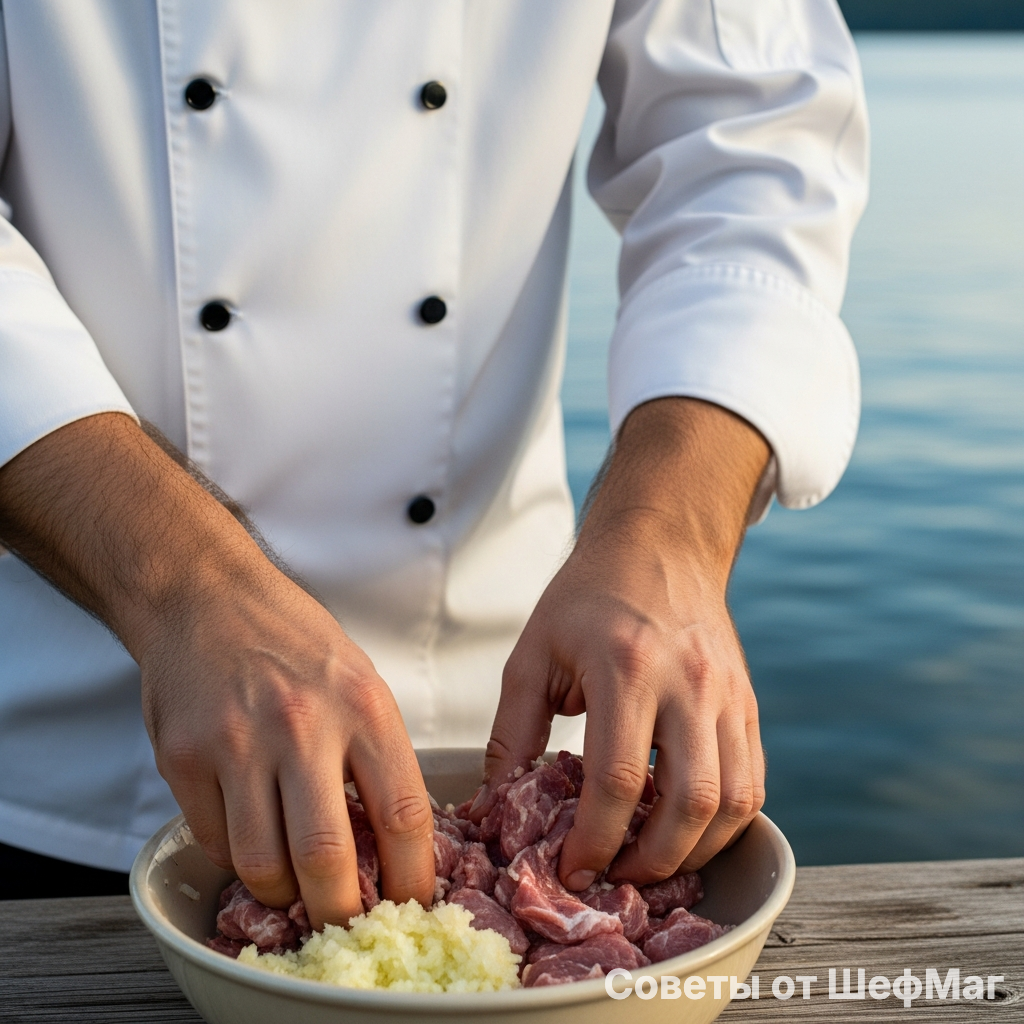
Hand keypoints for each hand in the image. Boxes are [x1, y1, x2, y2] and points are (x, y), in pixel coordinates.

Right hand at [140, 561, 435, 928]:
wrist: (205, 597)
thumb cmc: (292, 641)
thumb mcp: (359, 680)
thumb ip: (376, 755)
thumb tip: (393, 844)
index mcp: (363, 705)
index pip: (403, 814)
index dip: (413, 878)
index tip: (411, 904)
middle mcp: (302, 725)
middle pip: (328, 858)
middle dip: (341, 912)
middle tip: (346, 922)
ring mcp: (237, 743)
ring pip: (264, 866)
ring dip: (285, 894)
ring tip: (295, 885)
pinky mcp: (184, 759)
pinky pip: (217, 843)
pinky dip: (239, 859)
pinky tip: (252, 836)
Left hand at [481, 398, 768, 888]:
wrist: (658, 548)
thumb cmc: (587, 598)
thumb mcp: (534, 653)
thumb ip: (512, 731)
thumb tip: (498, 804)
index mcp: (627, 667)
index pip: (618, 780)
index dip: (594, 841)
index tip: (572, 868)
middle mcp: (689, 683)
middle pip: (690, 803)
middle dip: (650, 861)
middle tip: (613, 875)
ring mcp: (728, 695)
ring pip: (734, 803)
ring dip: (694, 851)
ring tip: (650, 861)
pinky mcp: (748, 704)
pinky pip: (753, 782)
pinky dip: (724, 823)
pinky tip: (687, 830)